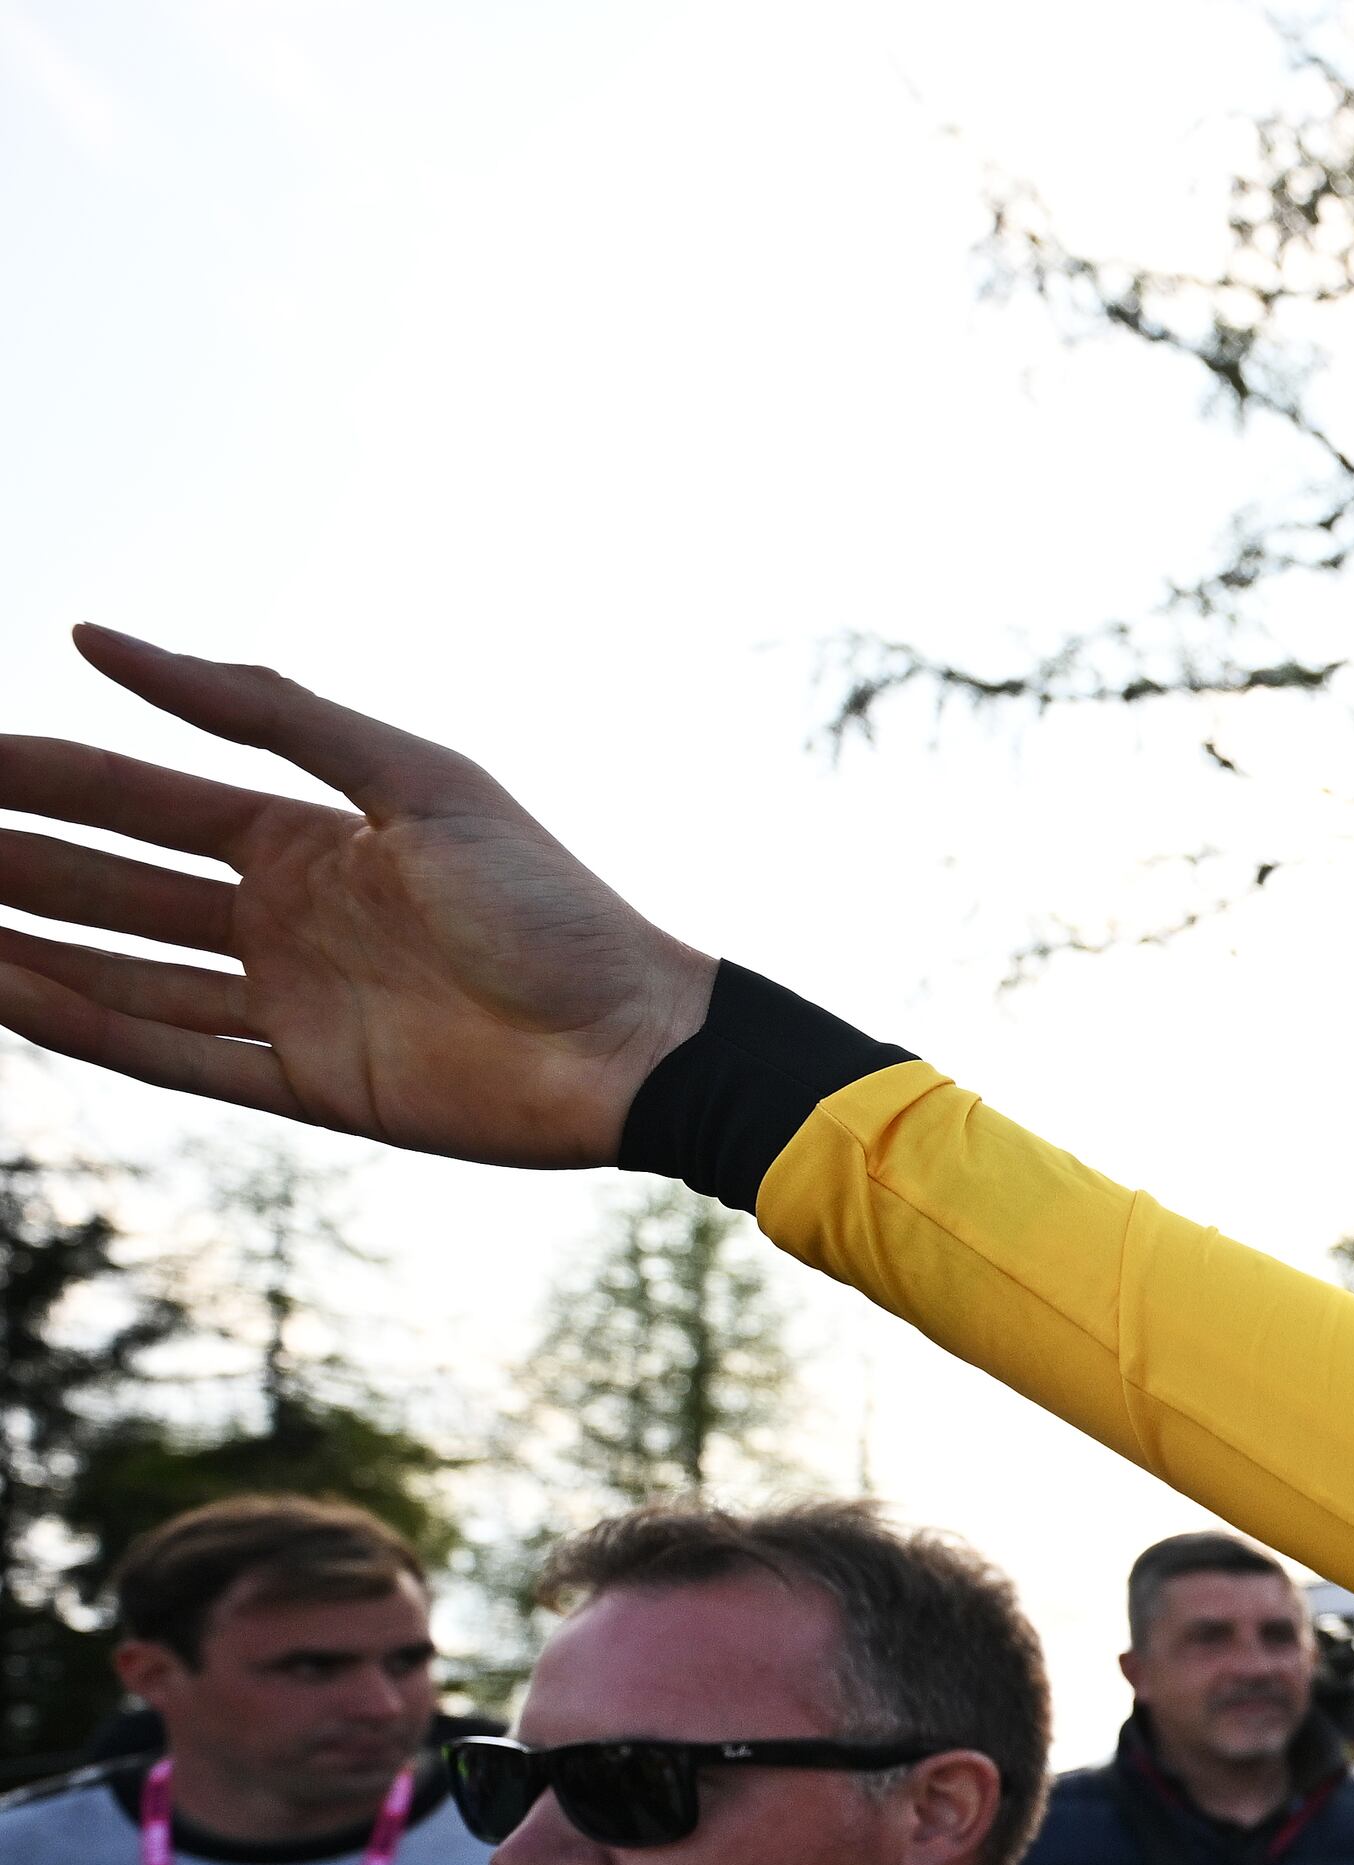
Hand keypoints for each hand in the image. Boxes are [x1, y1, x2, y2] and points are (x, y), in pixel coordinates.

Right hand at [0, 628, 710, 1161]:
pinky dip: (90, 1030)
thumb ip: (265, 707)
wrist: (638, 1038)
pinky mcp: (310, 1086)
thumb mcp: (411, 777)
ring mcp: (291, 1005)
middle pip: (112, 886)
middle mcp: (283, 919)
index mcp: (305, 838)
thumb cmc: (548, 901)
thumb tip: (94, 636)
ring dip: (29, 947)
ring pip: (124, 974)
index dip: (42, 779)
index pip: (139, 799)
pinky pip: (176, 1058)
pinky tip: (7, 995)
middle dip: (15, 863)